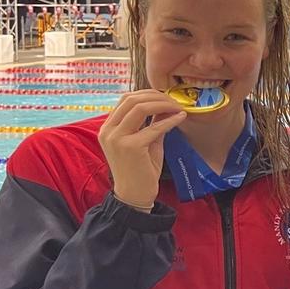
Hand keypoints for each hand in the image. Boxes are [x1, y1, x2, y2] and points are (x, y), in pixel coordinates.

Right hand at [98, 90, 187, 209]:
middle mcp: (109, 130)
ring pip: (140, 107)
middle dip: (157, 96)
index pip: (126, 99)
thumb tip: (166, 105)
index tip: (167, 97)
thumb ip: (153, 123)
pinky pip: (153, 127)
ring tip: (178, 107)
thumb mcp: (146, 141)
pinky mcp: (131, 146)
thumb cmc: (141, 169)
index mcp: (108, 127)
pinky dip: (170, 120)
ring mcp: (117, 138)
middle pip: (132, 99)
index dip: (149, 94)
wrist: (134, 194)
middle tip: (176, 101)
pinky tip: (181, 118)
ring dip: (163, 104)